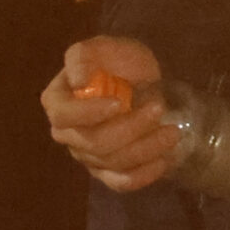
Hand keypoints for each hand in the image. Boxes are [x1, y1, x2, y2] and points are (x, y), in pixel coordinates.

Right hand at [42, 36, 179, 190]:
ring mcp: (86, 154)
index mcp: (58, 101)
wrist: (144, 79)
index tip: (119, 102)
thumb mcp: (105, 46)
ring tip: (172, 131)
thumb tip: (77, 81)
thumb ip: (83, 56)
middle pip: (92, 142)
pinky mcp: (107, 170)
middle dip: (130, 128)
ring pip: (111, 162)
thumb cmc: (120, 60)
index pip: (63, 115)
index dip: (88, 113)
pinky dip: (142, 176)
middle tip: (159, 108)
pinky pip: (119, 182)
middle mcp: (67, 132)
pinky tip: (163, 161)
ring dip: (145, 148)